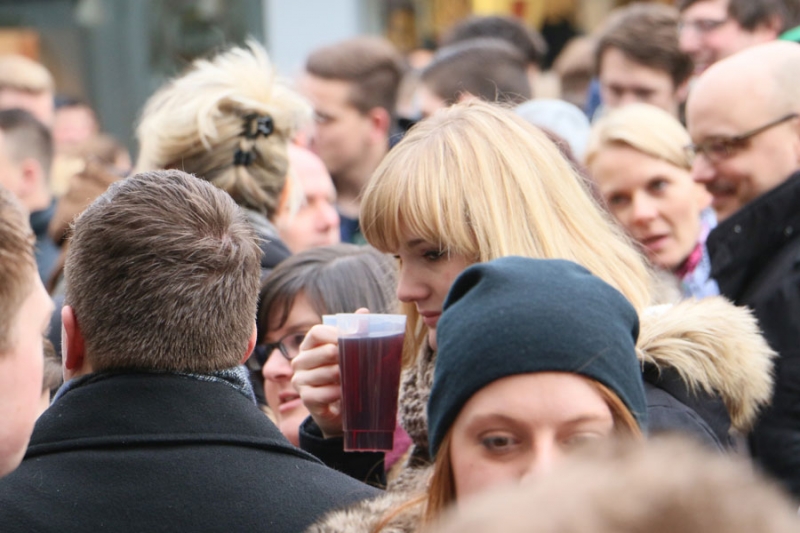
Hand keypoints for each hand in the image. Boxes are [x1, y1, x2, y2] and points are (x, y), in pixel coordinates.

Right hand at [291, 308, 369, 438]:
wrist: (341, 409)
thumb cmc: (345, 376)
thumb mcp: (350, 355)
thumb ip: (354, 332)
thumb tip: (363, 311)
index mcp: (309, 346)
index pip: (316, 332)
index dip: (334, 334)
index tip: (352, 339)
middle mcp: (300, 361)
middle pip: (321, 351)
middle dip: (342, 357)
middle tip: (357, 361)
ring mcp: (300, 380)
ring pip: (323, 373)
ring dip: (341, 376)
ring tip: (353, 379)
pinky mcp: (305, 399)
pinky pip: (320, 393)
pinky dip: (334, 393)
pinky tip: (344, 393)